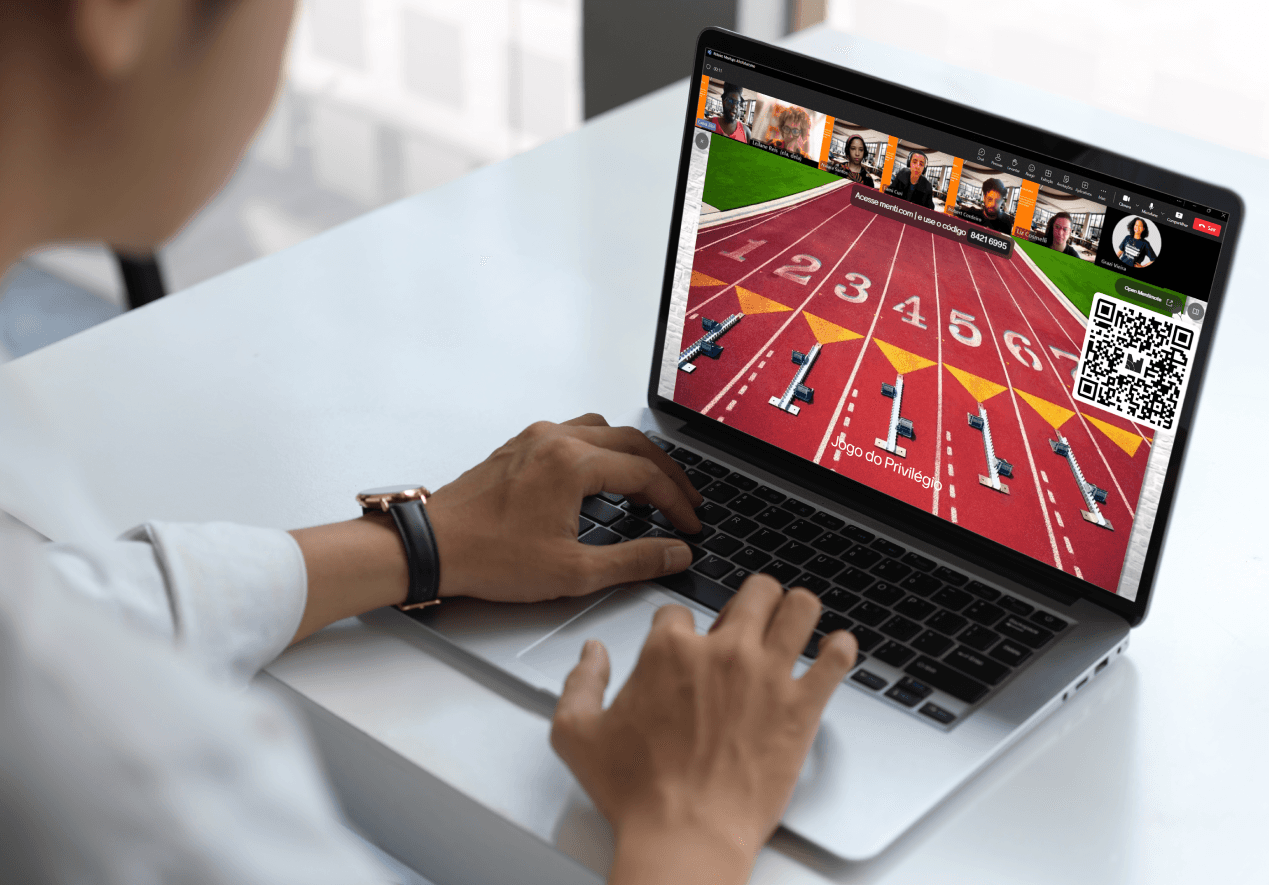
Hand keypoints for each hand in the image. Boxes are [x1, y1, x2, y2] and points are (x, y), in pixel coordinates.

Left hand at [425, 414, 703, 602]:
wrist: (432, 548)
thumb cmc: (489, 557)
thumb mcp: (573, 571)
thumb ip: (634, 561)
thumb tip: (675, 554)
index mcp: (573, 463)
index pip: (645, 474)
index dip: (677, 501)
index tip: (690, 525)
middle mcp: (556, 439)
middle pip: (633, 442)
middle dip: (666, 473)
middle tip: (686, 500)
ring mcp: (535, 438)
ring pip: (603, 429)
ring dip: (634, 454)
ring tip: (650, 485)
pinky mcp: (519, 447)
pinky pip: (575, 433)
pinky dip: (602, 450)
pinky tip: (602, 476)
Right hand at [550, 575, 857, 884]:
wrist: (686, 837)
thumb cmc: (638, 794)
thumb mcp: (577, 735)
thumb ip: (579, 684)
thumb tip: (592, 654)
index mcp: (669, 652)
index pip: (679, 611)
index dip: (678, 627)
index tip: (682, 645)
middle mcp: (723, 653)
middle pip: (752, 592)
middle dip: (750, 600)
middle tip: (749, 620)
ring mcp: (767, 676)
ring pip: (799, 608)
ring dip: (797, 610)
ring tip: (795, 622)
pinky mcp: (801, 707)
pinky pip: (836, 659)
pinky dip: (840, 649)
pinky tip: (835, 651)